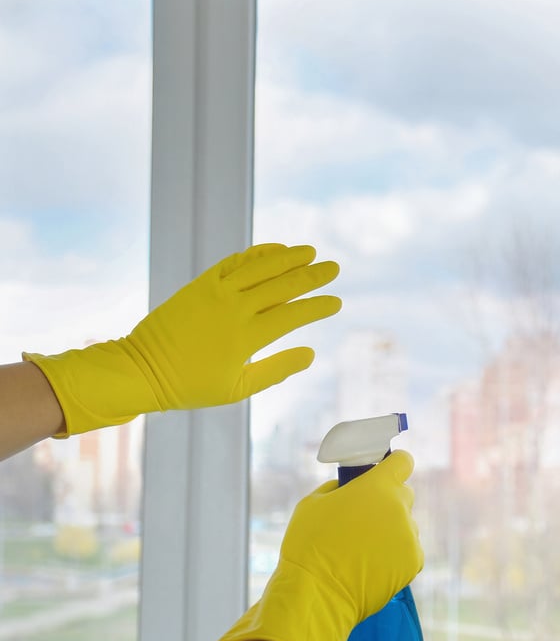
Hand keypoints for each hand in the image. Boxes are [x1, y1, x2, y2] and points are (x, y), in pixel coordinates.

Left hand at [23, 243, 340, 435]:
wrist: (142, 369)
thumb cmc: (191, 386)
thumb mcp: (238, 389)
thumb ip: (277, 370)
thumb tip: (310, 353)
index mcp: (247, 338)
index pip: (293, 315)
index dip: (318, 306)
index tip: (336, 302)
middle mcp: (235, 309)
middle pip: (282, 285)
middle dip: (312, 275)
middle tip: (334, 268)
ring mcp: (216, 292)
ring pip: (261, 267)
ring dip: (288, 258)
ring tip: (310, 252)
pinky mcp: (200, 284)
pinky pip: (234, 262)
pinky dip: (257, 254)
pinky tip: (275, 250)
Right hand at [215, 450, 422, 640]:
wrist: (317, 594)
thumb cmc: (308, 546)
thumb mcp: (314, 503)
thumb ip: (340, 488)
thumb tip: (351, 489)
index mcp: (377, 488)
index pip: (403, 462)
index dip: (394, 465)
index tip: (386, 472)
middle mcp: (399, 509)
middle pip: (403, 496)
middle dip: (387, 502)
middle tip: (363, 519)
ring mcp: (409, 537)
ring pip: (405, 526)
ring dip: (391, 531)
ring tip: (362, 550)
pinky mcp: (413, 562)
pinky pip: (408, 550)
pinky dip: (395, 555)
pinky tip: (371, 565)